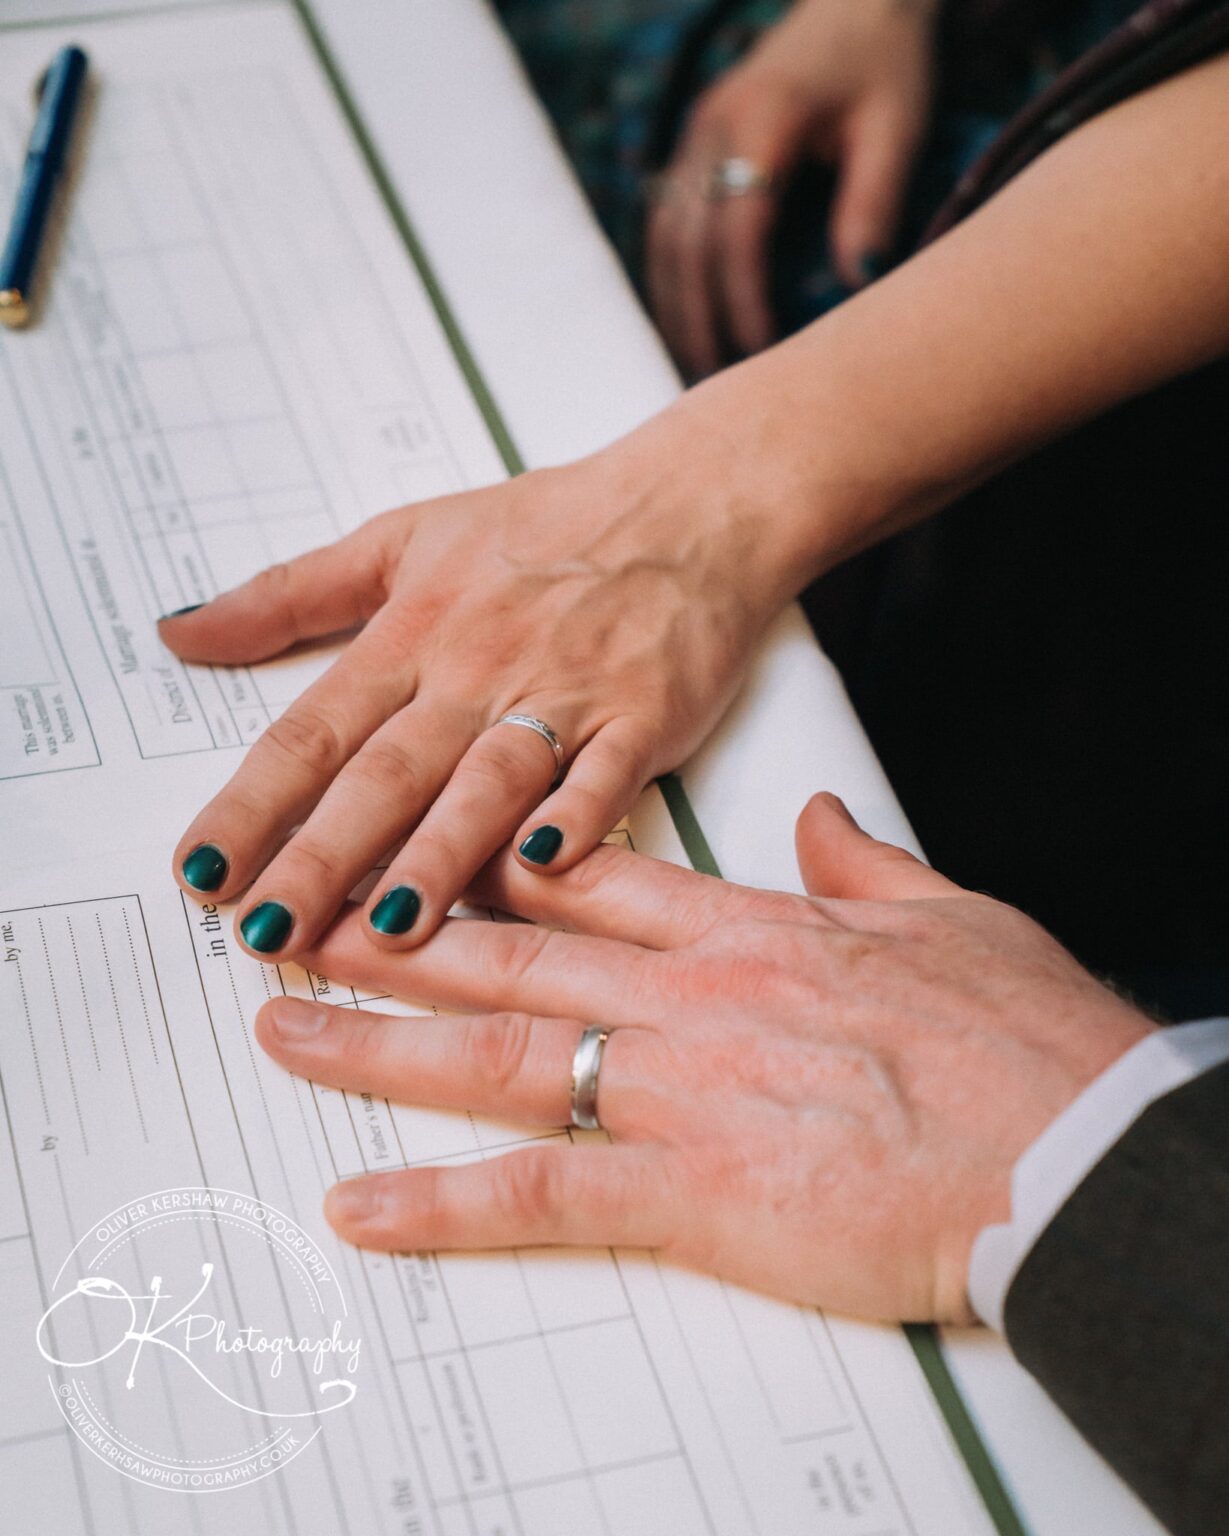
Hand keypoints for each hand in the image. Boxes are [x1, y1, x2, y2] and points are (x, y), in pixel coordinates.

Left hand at [163, 424, 788, 961]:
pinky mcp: (643, 717)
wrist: (689, 505)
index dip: (251, 802)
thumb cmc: (545, 528)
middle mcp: (477, 669)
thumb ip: (288, 592)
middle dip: (323, 855)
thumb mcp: (402, 537)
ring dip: (437, 856)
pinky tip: (545, 864)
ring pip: (488, 783)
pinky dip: (580, 816)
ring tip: (386, 929)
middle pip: (387, 773)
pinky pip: (606, 774)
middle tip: (267, 929)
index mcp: (412, 633)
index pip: (314, 730)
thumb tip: (179, 633)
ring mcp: (564, 695)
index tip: (200, 870)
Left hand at [255, 793, 1151, 1322]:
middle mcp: (692, 994)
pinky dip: (443, 1204)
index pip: (591, 880)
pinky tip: (363, 1208)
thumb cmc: (1024, 1040)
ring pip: (497, 1052)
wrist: (1072, 1147)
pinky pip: (542, 1192)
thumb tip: (822, 820)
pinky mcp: (694, 1188)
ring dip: (377, 1043)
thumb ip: (862, 859)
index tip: (425, 853)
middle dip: (394, 933)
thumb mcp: (948, 914)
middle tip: (305, 916)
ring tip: (284, 1028)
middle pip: (511, 954)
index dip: (493, 865)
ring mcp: (682, 1086)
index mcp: (748, 929)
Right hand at [648, 0, 935, 375]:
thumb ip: (873, 201)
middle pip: (686, 244)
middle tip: (715, 384)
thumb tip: (857, 283)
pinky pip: (666, 224)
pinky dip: (672, 278)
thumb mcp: (897, 125)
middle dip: (697, 318)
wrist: (855, 3)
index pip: (736, 230)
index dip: (742, 299)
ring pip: (663, 238)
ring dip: (673, 306)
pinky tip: (685, 321)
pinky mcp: (691, 147)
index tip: (759, 353)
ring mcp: (692, 135)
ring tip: (692, 365)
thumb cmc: (886, 64)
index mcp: (760, 117)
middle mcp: (710, 126)